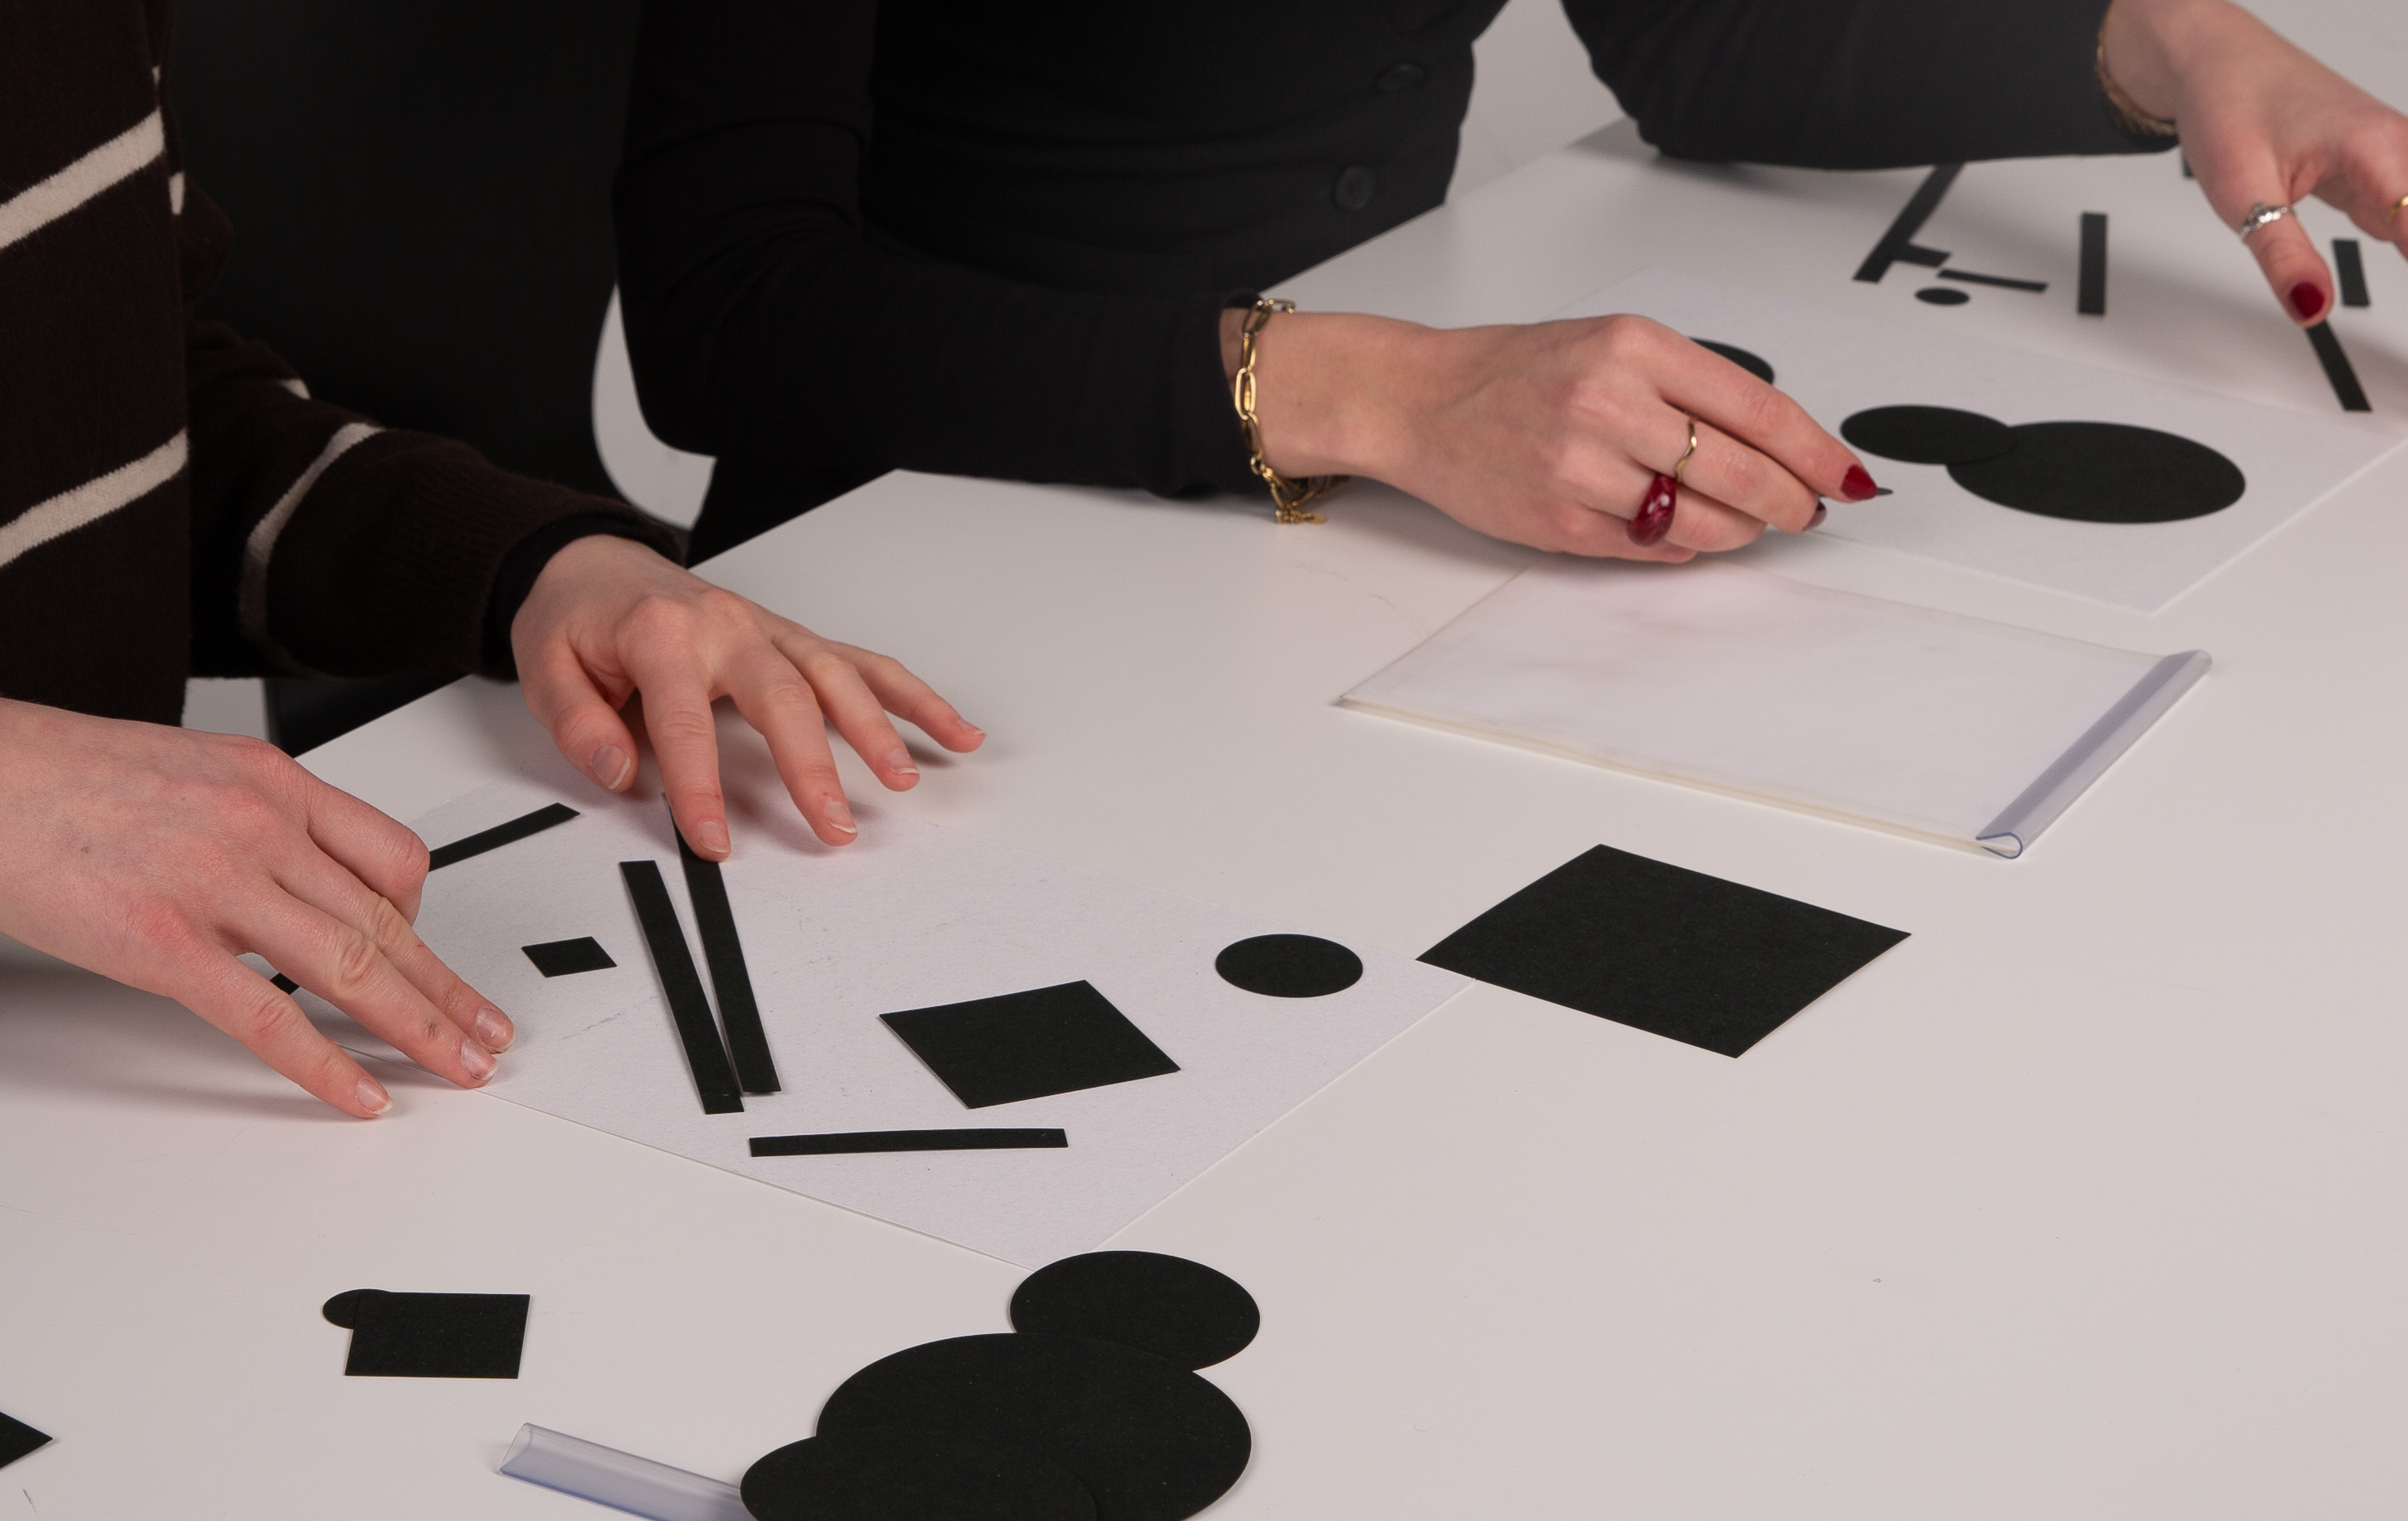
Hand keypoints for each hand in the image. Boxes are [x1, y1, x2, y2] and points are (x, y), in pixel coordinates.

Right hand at [0, 698, 513, 1116]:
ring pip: (352, 967)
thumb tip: (296, 875)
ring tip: (455, 1068)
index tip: (443, 963)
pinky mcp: (165, 944)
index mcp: (273, 783)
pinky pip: (270, 1017)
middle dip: (449, 989)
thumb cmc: (66, 776)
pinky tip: (359, 1093)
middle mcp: (261, 828)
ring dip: (418, 1027)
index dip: (426, 922)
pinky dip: (326, 1064)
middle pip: (388, 922)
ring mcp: (217, 886)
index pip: (392, 856)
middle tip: (489, 1034)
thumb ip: (258, 824)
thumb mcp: (192, 773)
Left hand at [510, 535, 984, 858]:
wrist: (596, 560)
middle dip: (813, 766)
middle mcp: (728, 625)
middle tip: (833, 825)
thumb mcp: (544, 664)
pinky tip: (952, 729)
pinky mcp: (795, 640)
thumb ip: (578, 723)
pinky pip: (863, 664)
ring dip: (877, 728)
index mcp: (662, 633)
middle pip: (784, 697)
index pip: (685, 721)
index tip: (713, 842)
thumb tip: (620, 772)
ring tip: (903, 780)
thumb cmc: (578, 617)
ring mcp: (771, 630)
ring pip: (837, 676)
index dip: (699, 787)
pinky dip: (912, 697)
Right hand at [1222, 309, 1875, 558]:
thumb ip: (1688, 385)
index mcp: (1634, 346)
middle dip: (1790, 502)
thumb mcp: (1610, 344)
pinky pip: (1650, 548)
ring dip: (1738, 531)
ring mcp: (1582, 467)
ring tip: (1743, 523)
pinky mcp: (1559, 521)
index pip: (1756, 408)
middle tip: (1806, 512)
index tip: (1847, 475)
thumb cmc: (1516, 371)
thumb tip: (1777, 444)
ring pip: (1700, 520)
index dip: (1815, 451)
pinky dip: (1680, 547)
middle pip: (1739, 472)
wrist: (1421, 400)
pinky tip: (1682, 533)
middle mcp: (1609, 401)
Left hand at [2103, 0, 2407, 323]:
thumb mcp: (2243, 192)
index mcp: (2377, 148)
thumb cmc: (2229, 103)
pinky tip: (2403, 262)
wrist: (2213, 62)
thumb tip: (2312, 308)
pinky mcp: (2376, 172)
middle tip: (2405, 355)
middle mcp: (2398, 148)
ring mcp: (2391, 159)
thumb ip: (2282, 255)